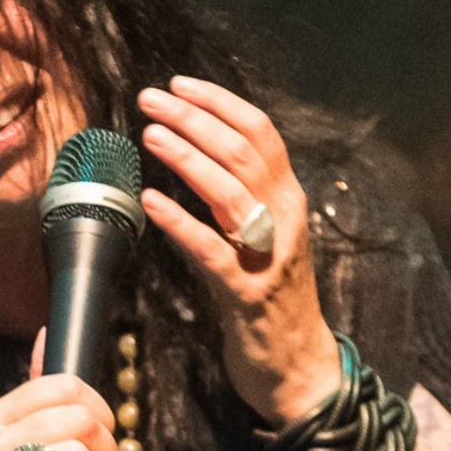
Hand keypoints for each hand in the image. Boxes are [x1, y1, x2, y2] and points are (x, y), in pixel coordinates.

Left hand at [136, 76, 341, 425]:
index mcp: (289, 199)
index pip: (260, 133)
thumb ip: (241, 196)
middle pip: (242, 152)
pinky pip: (211, 250)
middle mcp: (285, 218)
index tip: (179, 84)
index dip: (219, 103)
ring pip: (231, 192)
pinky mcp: (247, 294)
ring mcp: (269, 256)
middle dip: (194, 119)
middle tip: (150, 99)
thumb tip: (195, 151)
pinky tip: (150, 204)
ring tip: (150, 135)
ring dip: (187, 158)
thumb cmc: (273, 298)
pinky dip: (180, 223)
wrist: (299, 367)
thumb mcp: (265, 235)